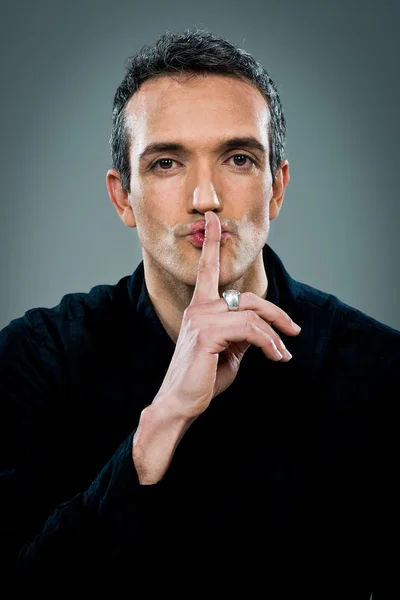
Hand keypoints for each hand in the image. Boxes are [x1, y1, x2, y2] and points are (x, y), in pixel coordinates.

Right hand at [154, 211, 301, 420]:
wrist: (181, 403)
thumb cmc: (202, 378)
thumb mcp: (229, 352)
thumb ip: (241, 334)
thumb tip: (261, 328)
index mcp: (201, 308)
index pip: (207, 270)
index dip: (210, 242)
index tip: (212, 218)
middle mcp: (200, 308)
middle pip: (249, 298)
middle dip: (277, 314)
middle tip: (293, 332)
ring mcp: (202, 318)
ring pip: (253, 316)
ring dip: (275, 337)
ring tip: (282, 356)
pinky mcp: (208, 333)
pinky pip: (250, 330)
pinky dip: (269, 344)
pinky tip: (275, 357)